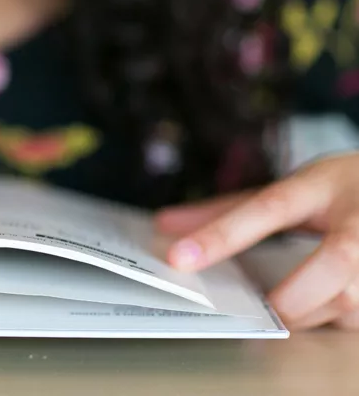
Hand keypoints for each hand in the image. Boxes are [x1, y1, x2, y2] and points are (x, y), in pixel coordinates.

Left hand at [156, 152, 358, 329]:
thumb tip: (163, 226)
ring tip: (291, 308)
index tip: (179, 258)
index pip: (266, 207)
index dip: (221, 234)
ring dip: (315, 313)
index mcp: (322, 184)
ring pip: (353, 298)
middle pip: (337, 261)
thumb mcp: (292, 186)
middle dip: (294, 297)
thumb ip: (229, 210)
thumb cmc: (342, 189)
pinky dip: (336, 318)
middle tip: (265, 311)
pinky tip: (320, 310)